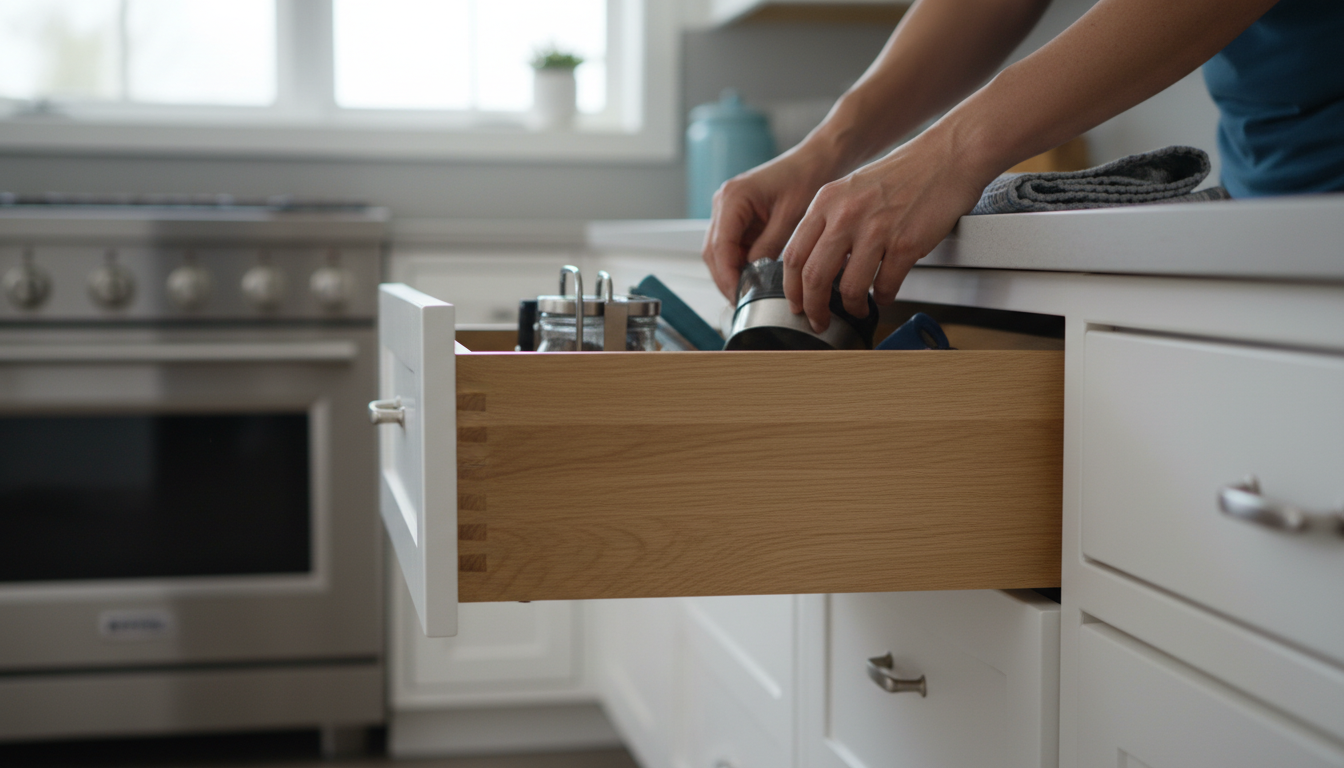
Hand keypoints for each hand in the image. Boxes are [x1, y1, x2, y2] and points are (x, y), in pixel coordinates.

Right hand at [702, 149, 840, 299]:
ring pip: (718, 252)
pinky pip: (731, 247)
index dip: (727, 276)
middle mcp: (723, 202)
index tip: (739, 296)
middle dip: (725, 279)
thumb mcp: (790, 217)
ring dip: (730, 273)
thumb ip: (769, 247)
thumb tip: (755, 276)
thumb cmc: (805, 178)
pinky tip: (753, 278)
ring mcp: (727, 210)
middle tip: (742, 302)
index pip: (720, 246)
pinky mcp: (736, 217)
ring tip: (748, 294)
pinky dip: (738, 264)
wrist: (815, 161)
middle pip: (713, 252)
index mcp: (733, 197)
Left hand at [781, 127, 991, 332]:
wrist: (945, 158)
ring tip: (857, 309)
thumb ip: (828, 222)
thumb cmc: (901, 176)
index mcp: (825, 202)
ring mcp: (876, 230)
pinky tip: (885, 295)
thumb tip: (814, 264)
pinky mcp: (905, 243)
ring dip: (852, 307)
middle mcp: (845, 215)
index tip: (797, 304)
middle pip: (814, 277)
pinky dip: (884, 298)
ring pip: (850, 288)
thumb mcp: (850, 190)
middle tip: (819, 321)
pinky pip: (886, 286)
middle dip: (814, 308)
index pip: (794, 255)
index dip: (792, 288)